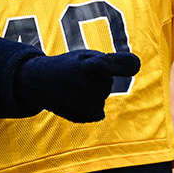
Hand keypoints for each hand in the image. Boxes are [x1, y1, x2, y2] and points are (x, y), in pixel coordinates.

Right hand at [18, 49, 141, 122]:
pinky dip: (91, 106)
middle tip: (77, 75)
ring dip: (93, 91)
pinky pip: (99, 110)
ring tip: (73, 87)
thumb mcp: (84, 55)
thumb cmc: (67, 65)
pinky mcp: (85, 117)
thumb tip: (132, 68)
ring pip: (103, 95)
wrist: (37, 82)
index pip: (107, 64)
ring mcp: (85, 104)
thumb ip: (109, 61)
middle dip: (98, 78)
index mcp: (85, 65)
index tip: (136, 64)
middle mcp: (85, 85)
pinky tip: (75, 100)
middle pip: (107, 82)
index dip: (122, 65)